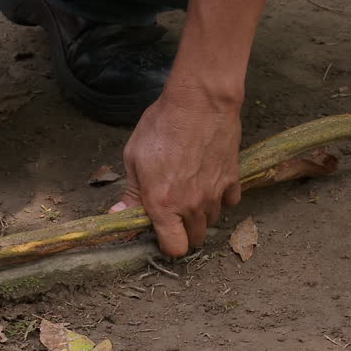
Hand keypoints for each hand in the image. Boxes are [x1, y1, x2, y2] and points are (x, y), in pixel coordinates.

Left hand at [110, 80, 242, 256]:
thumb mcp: (134, 158)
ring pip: (212, 220)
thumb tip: (118, 215)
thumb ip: (130, 193)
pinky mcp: (232, 179)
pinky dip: (220, 197)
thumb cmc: (162, 126)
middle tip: (173, 213)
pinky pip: (230, 201)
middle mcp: (192, 205)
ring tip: (189, 194)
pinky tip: (208, 182)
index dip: (167, 244)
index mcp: (163, 204)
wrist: (199, 102)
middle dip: (184, 232)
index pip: (174, 248)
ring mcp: (215, 193)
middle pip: (195, 239)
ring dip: (200, 215)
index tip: (160, 232)